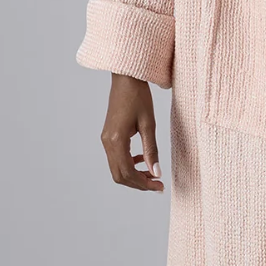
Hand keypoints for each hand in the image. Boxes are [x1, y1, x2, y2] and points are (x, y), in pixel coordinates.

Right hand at [99, 73, 164, 191]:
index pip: (127, 173)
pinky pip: (117, 158)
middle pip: (119, 175)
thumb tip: (156, 173)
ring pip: (117, 168)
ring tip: (153, 174)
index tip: (159, 186)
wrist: (126, 78)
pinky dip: (130, 164)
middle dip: (138, 183)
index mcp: (116, 140)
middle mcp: (107, 142)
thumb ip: (152, 150)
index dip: (143, 184)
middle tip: (157, 185)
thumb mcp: (149, 124)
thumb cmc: (138, 97)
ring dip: (134, 175)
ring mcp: (106, 139)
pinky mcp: (109, 136)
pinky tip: (144, 159)